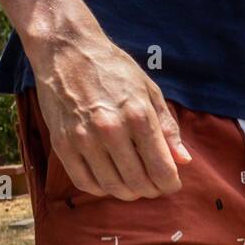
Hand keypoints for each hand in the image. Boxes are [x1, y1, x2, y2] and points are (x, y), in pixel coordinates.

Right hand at [30, 31, 190, 200]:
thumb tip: (183, 160)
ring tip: (135, 185)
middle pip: (139, 182)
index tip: (172, 183)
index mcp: (139, 116)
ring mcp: (83, 138)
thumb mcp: (150, 91)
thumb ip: (167, 128)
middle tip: (154, 186)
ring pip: (112, 186)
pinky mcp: (62, 144)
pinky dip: (101, 189)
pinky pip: (84, 182)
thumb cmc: (113, 69)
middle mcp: (111, 130)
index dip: (170, 184)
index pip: (161, 169)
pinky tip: (109, 180)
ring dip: (128, 192)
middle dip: (152, 190)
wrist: (67, 51)